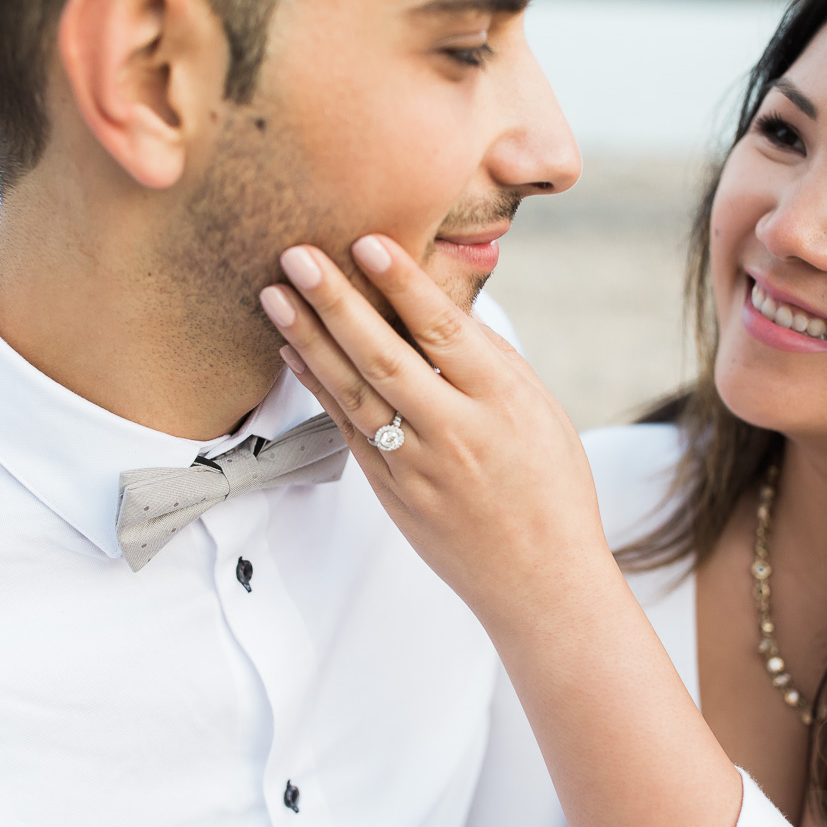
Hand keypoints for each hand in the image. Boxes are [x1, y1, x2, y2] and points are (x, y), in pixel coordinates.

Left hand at [258, 234, 619, 633]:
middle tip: (296, 255)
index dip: (403, 285)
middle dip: (337, 303)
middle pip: (385, 359)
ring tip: (274, 296)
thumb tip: (442, 302)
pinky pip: (347, 432)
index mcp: (504, 404)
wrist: (542, 585)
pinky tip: (292, 350)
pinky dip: (317, 388)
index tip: (368, 241)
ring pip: (354, 396)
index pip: (444, 333)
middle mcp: (458, 434)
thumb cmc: (552, 488)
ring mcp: (419, 469)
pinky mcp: (393, 495)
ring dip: (310, 341)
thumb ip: (492, 358)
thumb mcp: (543, 413)